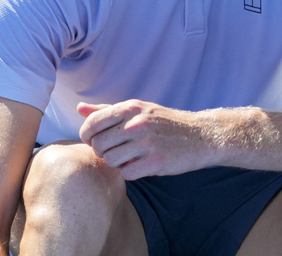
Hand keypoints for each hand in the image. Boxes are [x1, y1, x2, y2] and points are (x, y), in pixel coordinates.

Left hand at [77, 101, 209, 179]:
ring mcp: (147, 142)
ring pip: (110, 160)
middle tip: (117, 151)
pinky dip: (131, 173)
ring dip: (117, 163)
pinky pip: (127, 173)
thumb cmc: (166, 123)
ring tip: (130, 158)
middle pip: (98, 145)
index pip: (92, 123)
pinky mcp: (156, 161)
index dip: (88, 136)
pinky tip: (141, 165)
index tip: (97, 141)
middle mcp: (137, 123)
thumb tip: (80, 108)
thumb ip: (108, 110)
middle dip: (103, 152)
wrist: (201, 136)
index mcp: (131, 108)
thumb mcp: (139, 110)